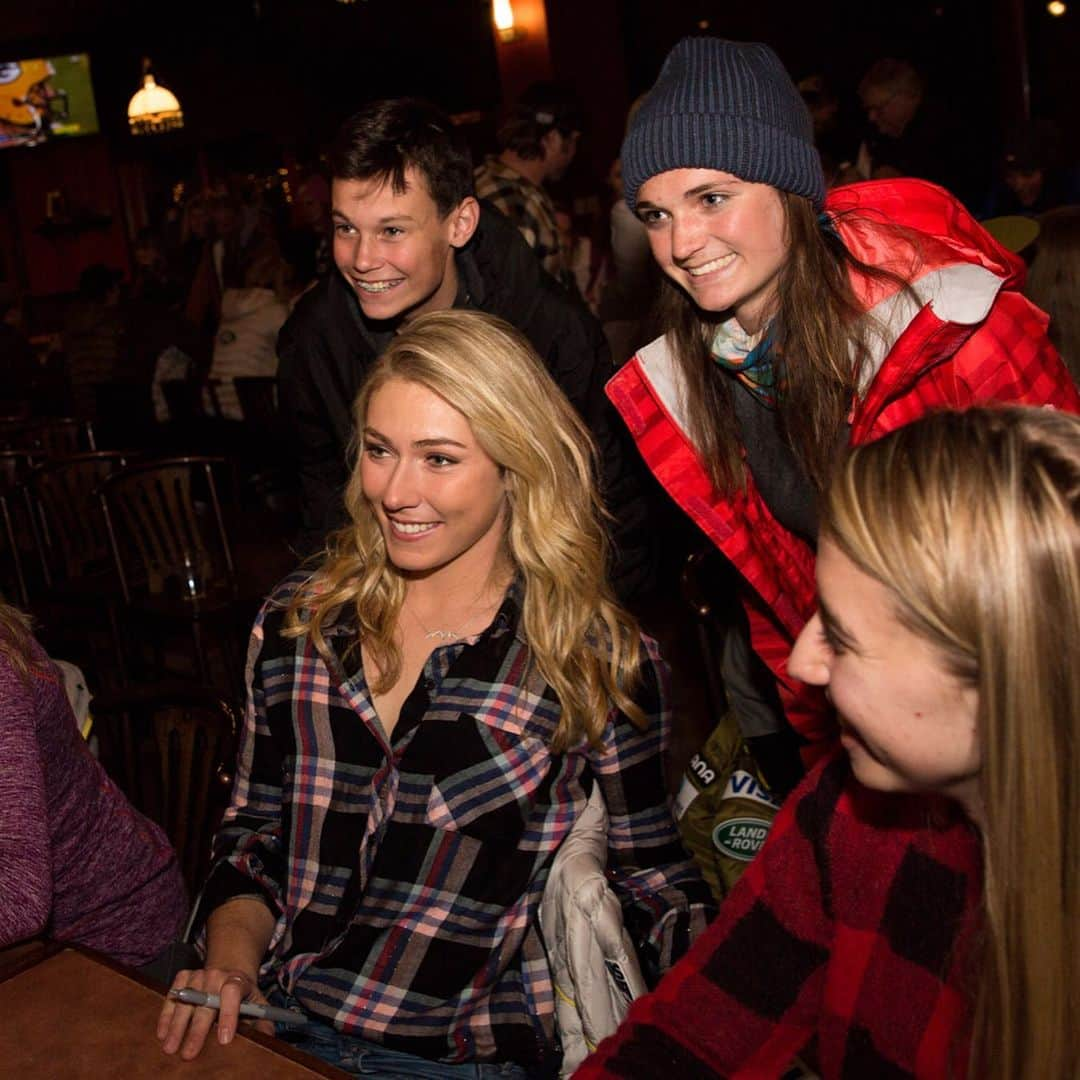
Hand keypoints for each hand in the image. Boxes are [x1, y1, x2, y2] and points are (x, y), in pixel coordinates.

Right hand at [157, 967, 273, 1059]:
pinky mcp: (183, 976)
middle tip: (189, 1053)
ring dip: (176, 1026)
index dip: (228, 1015)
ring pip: (185, 1001)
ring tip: (169, 1048)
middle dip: (197, 1030)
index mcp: (238, 980)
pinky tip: (162, 1033)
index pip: (232, 993)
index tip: (224, 1040)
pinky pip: (172, 995)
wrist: (230, 970)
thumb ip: (263, 1021)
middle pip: (205, 1002)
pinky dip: (166, 1014)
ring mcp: (198, 974)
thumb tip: (267, 1039)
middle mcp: (217, 975)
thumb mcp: (257, 1003)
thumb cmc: (243, 995)